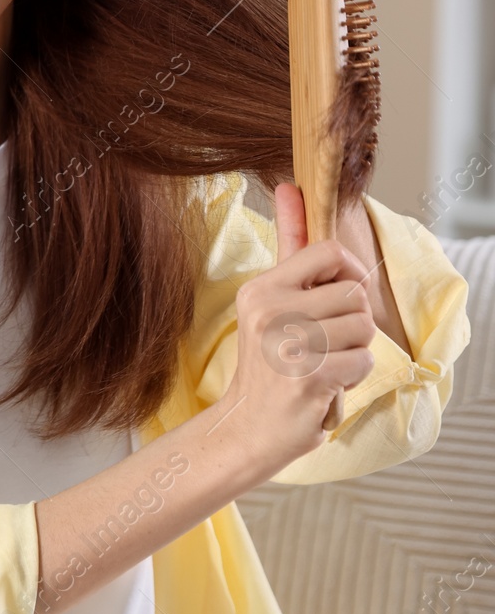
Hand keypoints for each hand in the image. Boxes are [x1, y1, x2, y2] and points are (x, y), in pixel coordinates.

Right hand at [216, 182, 377, 476]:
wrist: (248, 428)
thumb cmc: (268, 364)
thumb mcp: (271, 301)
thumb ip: (288, 245)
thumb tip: (291, 185)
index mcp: (261, 288)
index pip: (330, 251)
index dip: (347, 275)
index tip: (331, 298)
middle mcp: (269, 310)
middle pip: (357, 292)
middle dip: (353, 321)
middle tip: (321, 343)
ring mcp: (287, 343)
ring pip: (364, 327)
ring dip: (354, 352)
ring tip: (322, 364)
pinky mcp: (307, 375)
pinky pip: (362, 361)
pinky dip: (351, 378)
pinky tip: (323, 385)